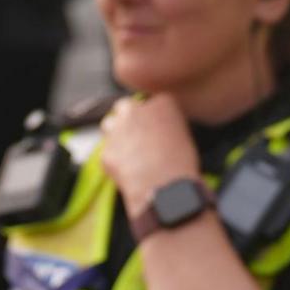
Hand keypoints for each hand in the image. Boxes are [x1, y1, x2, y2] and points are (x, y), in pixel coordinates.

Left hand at [98, 94, 199, 214]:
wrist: (165, 188)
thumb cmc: (181, 165)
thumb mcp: (183, 138)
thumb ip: (167, 126)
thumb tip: (158, 134)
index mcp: (161, 103)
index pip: (152, 101)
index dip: (152, 116)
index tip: (156, 128)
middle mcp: (137, 110)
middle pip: (125, 106)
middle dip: (129, 118)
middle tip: (137, 135)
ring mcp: (118, 129)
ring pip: (110, 123)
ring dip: (117, 133)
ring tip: (130, 152)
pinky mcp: (106, 150)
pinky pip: (108, 151)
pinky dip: (115, 159)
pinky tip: (127, 170)